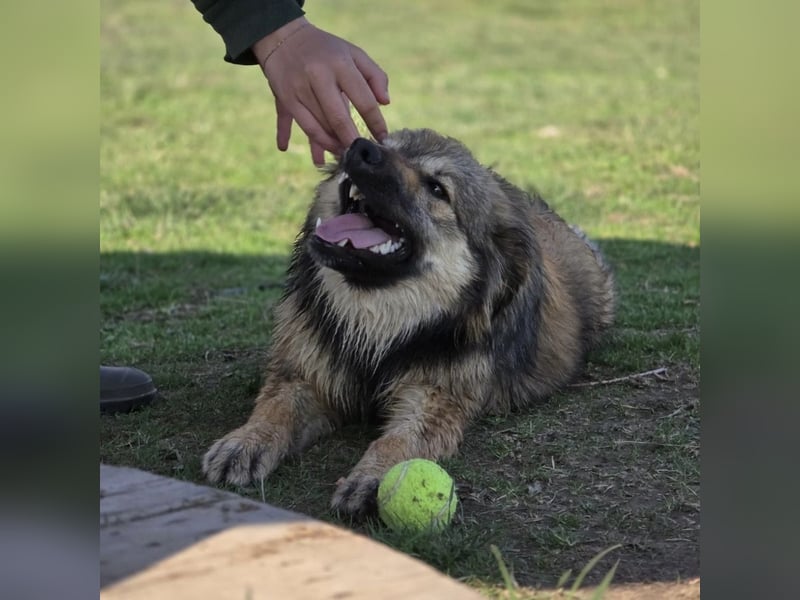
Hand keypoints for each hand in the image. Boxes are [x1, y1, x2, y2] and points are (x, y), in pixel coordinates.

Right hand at [253, 18, 389, 165]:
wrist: (284, 35)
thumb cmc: (327, 50)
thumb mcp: (354, 54)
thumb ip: (374, 75)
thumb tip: (385, 102)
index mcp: (340, 65)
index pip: (363, 100)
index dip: (375, 122)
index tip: (382, 138)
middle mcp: (317, 76)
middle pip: (336, 119)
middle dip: (350, 140)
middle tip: (360, 154)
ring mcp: (297, 88)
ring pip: (314, 127)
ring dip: (329, 145)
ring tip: (341, 155)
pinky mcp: (282, 97)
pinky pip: (286, 122)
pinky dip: (286, 135)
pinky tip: (297, 152)